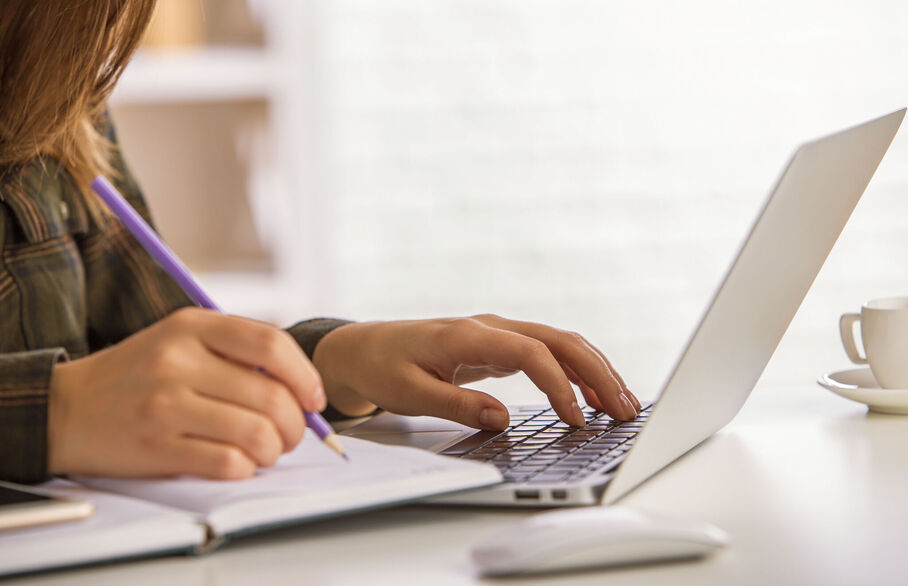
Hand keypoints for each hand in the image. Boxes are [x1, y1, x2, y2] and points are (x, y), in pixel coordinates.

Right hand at [47, 308, 324, 478]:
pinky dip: (246, 468)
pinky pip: (228, 463)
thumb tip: (301, 385)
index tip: (314, 398)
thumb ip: (236, 351)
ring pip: (256, 433)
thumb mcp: (180, 339)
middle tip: (294, 434)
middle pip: (271, 395)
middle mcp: (178, 361)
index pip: (270, 343)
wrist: (65, 409)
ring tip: (268, 451)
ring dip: (275, 449)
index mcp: (191, 326)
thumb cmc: (138, 375)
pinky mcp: (157, 447)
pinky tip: (241, 463)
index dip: (304, 374)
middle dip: (297, 424)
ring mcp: (166, 405)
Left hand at [312, 314, 640, 429]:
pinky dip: (575, 372)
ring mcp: (498, 334)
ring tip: (622, 405)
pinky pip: (548, 354)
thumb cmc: (384, 367)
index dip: (559, 386)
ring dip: (594, 371)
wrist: (364, 349)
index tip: (576, 419)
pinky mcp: (499, 347)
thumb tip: (502, 419)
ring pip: (560, 343)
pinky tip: (590, 396)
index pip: (531, 353)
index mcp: (470, 335)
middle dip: (597, 373)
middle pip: (560, 341)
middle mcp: (492, 328)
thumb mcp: (411, 393)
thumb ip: (457, 405)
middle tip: (625, 409)